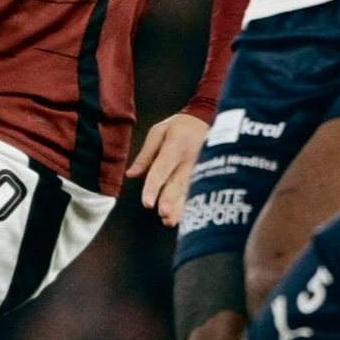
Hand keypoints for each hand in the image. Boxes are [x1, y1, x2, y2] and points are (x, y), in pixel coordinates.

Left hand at [126, 112, 208, 226]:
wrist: (208, 118)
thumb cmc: (180, 125)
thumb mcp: (159, 131)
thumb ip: (146, 155)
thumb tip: (131, 175)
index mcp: (175, 147)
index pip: (162, 170)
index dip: (154, 187)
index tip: (148, 203)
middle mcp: (188, 160)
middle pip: (177, 184)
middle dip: (169, 200)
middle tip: (163, 214)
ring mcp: (200, 168)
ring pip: (188, 191)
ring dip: (179, 207)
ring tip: (169, 221)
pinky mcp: (206, 173)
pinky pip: (196, 192)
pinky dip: (189, 205)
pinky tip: (182, 217)